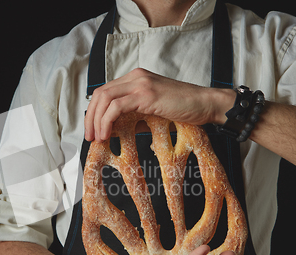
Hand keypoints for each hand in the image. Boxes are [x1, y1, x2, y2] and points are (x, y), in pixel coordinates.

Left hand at [84, 68, 233, 141]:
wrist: (206, 104)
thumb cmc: (183, 109)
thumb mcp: (152, 111)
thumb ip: (133, 117)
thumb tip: (113, 131)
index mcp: (135, 78)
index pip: (105, 91)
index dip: (94, 111)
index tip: (93, 129)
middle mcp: (135, 76)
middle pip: (100, 93)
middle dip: (90, 116)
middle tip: (90, 136)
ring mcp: (140, 83)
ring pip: (104, 98)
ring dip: (96, 120)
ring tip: (97, 138)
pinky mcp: (146, 94)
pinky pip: (116, 107)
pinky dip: (107, 121)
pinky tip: (108, 134)